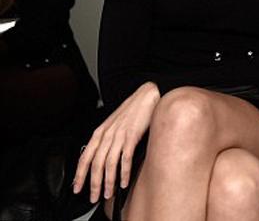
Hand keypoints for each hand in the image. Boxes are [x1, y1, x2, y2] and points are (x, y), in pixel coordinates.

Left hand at [73, 82, 159, 202]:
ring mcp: (118, 135)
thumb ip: (106, 140)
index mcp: (99, 133)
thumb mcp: (113, 125)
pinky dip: (124, 172)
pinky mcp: (131, 136)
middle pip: (95, 164)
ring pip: (108, 164)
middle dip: (93, 183)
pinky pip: (125, 158)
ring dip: (108, 182)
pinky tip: (124, 182)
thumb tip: (102, 158)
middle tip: (93, 197)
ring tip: (108, 194)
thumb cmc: (131, 111)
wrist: (145, 96)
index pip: (84, 158)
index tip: (77, 188)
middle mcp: (106, 135)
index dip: (79, 175)